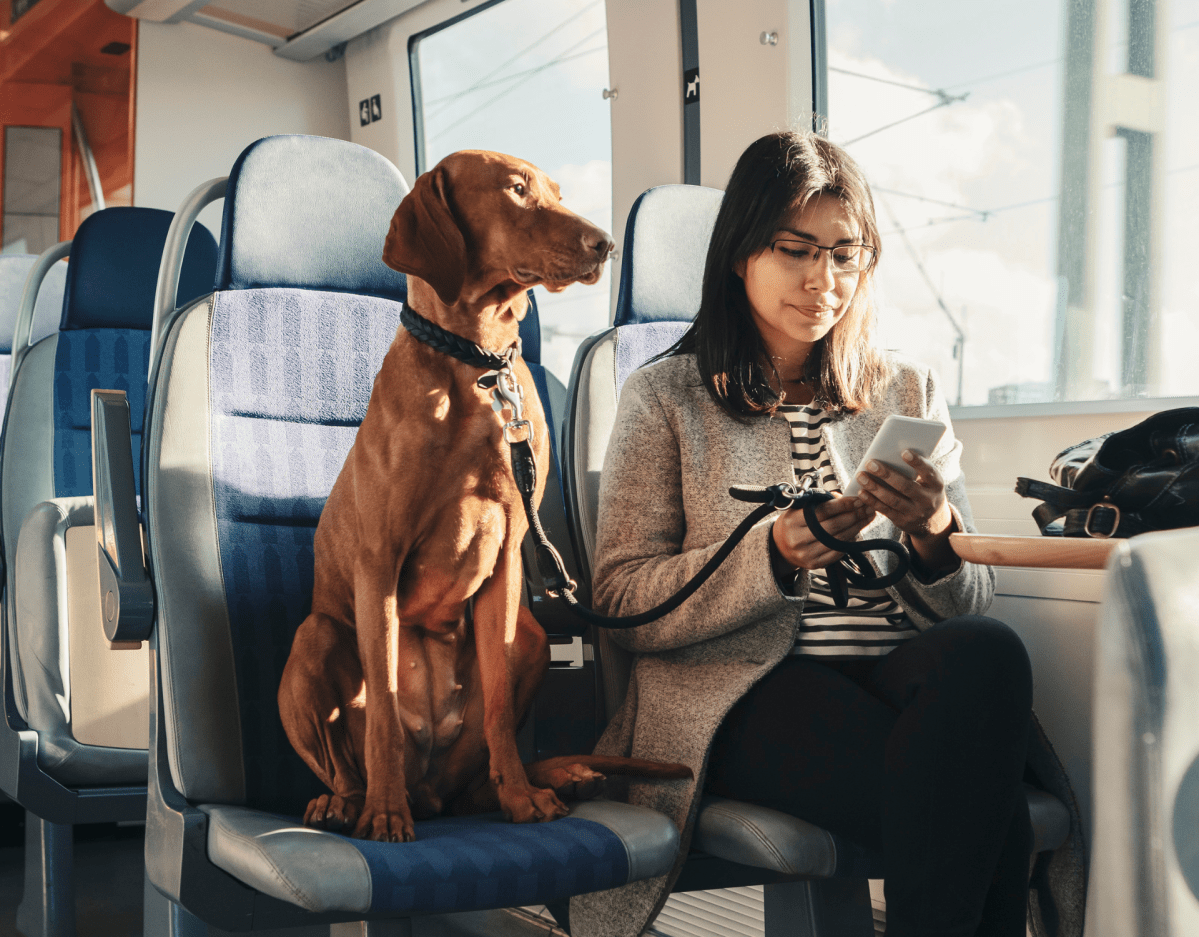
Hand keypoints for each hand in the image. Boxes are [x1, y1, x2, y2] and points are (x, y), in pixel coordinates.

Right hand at [772, 494, 876, 570]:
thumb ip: (819, 503)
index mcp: (793, 521)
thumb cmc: (793, 523)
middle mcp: (798, 538)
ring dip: (856, 527)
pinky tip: (855, 532)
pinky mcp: (814, 564)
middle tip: (867, 507)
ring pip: (838, 539)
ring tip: (866, 518)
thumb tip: (845, 498)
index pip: (824, 511)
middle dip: (854, 515)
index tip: (858, 499)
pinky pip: (837, 552)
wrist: (779, 546)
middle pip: (834, 526)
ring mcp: (806, 553)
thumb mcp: (799, 509)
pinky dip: (848, 542)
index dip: (843, 505)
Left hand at [855, 451, 957, 569]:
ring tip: (861, 476)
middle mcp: (928, 500)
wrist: (932, 521)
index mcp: (936, 485)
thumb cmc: (925, 491)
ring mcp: (915, 513)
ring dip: (875, 487)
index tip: (904, 452)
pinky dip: (872, 501)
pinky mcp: (903, 522)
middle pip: (905, 486)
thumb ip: (915, 471)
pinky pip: (885, 510)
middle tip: (870, 464)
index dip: (917, 463)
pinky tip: (861, 492)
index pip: (929, 472)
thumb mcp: (928, 482)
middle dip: (887, 474)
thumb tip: (890, 454)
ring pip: (893, 499)